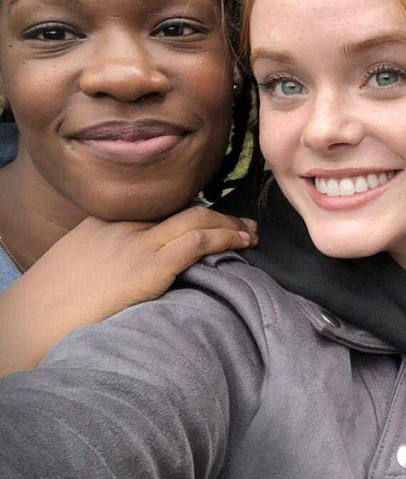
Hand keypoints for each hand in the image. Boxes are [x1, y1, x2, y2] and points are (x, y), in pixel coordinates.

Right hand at [0, 206, 256, 375]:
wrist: (27, 324)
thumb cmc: (49, 307)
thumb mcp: (78, 268)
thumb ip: (107, 259)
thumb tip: (131, 270)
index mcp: (103, 222)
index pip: (160, 207)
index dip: (192, 211)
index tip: (213, 218)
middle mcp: (122, 225)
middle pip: (182, 208)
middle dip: (218, 213)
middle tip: (243, 223)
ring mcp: (135, 244)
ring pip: (197, 219)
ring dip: (230, 225)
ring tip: (251, 234)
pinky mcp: (147, 267)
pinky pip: (196, 242)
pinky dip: (224, 238)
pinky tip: (240, 244)